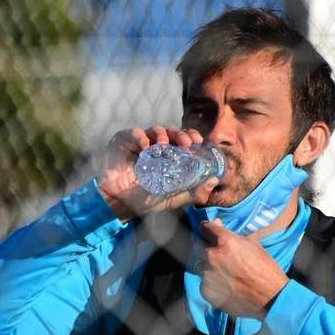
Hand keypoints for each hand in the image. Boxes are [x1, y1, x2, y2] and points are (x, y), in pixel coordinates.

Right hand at [97, 126, 218, 220]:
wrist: (119, 205)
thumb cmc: (146, 199)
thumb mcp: (174, 197)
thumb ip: (194, 192)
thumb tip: (215, 181)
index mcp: (168, 155)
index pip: (183, 139)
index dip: (191, 136)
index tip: (198, 141)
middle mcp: (155, 146)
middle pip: (171, 132)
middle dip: (181, 135)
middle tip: (186, 143)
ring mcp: (139, 143)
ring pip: (155, 130)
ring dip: (162, 134)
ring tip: (163, 145)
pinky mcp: (123, 142)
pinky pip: (134, 133)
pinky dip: (140, 137)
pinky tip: (145, 146)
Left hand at [196, 219, 289, 318]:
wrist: (271, 298)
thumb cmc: (265, 269)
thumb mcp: (252, 245)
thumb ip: (230, 235)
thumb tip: (216, 224)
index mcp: (224, 242)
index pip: (204, 228)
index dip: (207, 229)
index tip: (209, 232)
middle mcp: (212, 256)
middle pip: (197, 245)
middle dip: (206, 247)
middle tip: (218, 254)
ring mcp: (207, 275)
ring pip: (199, 265)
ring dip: (208, 265)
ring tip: (223, 272)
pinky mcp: (206, 291)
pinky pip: (203, 282)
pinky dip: (211, 282)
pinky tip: (224, 285)